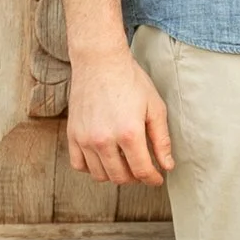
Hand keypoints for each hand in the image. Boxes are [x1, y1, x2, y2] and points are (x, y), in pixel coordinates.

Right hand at [66, 43, 174, 187]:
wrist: (100, 61)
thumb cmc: (131, 81)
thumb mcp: (155, 107)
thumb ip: (162, 139)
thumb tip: (167, 166)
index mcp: (129, 133)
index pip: (141, 171)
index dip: (152, 179)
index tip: (157, 178)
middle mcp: (104, 139)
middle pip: (120, 177)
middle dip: (135, 178)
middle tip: (142, 170)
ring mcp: (85, 138)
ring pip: (100, 175)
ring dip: (114, 175)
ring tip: (124, 164)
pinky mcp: (72, 134)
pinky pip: (78, 165)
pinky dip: (91, 168)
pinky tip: (103, 159)